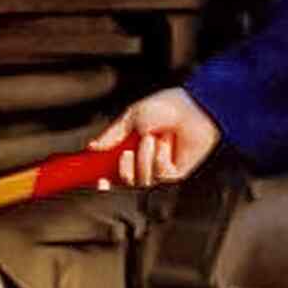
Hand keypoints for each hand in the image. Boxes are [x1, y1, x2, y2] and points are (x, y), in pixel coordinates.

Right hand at [88, 87, 220, 188]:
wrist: (194, 108)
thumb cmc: (167, 106)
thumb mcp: (132, 116)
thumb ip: (113, 134)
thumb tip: (93, 147)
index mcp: (132, 147)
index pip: (112, 169)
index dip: (102, 178)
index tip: (96, 180)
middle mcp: (144, 160)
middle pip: (125, 181)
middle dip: (123, 171)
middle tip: (125, 154)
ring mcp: (159, 168)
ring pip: (141, 180)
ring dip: (143, 159)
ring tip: (152, 138)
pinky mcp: (175, 173)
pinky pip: (159, 176)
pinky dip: (159, 160)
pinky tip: (166, 144)